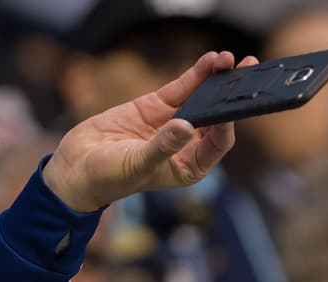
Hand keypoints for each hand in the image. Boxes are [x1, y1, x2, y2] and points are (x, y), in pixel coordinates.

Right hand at [42, 51, 256, 211]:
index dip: (227, 125)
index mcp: (191, 166)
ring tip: (230, 59)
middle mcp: (188, 145)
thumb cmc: (111, 176)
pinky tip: (211, 61)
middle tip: (250, 72)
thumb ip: (163, 146)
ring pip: (202, 99)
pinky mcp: (156, 106)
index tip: (232, 108)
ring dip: (217, 80)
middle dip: (233, 96)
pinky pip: (181, 88)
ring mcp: (173, 123)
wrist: (77, 167)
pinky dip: (195, 75)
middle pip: (218, 117)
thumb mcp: (139, 164)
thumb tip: (185, 127)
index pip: (218, 143)